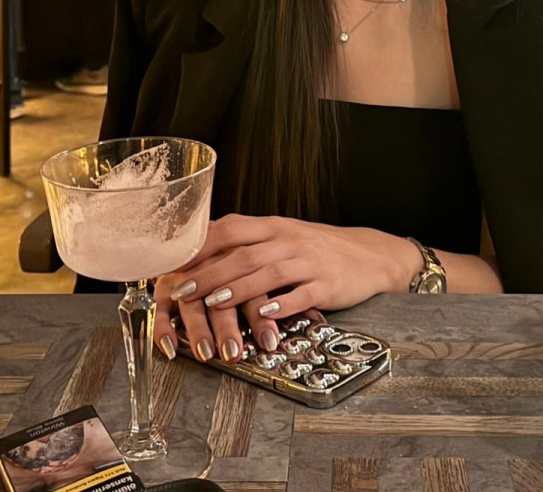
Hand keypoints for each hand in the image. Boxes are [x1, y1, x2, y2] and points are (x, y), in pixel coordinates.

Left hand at [151, 215, 416, 364]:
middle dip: (209, 273)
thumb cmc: (317, 249)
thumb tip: (203, 256)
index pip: (231, 229)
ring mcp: (309, 261)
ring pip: (268, 273)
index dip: (201, 245)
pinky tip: (265, 315)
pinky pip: (302, 294)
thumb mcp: (283, 238)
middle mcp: (289, 240)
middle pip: (244, 254)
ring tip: (213, 303)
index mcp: (274, 227)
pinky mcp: (328, 284)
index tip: (173, 261)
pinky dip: (283, 304)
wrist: (369, 255)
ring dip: (238, 289)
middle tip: (181, 290)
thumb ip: (249, 245)